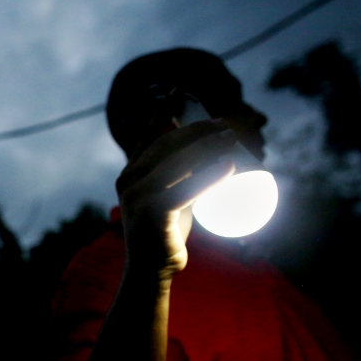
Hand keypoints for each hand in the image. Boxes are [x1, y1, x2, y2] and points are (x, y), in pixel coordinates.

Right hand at [116, 120, 236, 278]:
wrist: (151, 270)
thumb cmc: (164, 232)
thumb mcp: (169, 196)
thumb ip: (178, 174)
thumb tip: (202, 148)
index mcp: (130, 173)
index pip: (147, 135)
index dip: (163, 111)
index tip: (179, 90)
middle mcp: (129, 181)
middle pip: (167, 145)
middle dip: (197, 129)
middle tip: (225, 125)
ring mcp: (138, 197)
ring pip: (178, 163)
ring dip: (207, 146)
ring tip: (230, 138)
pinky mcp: (153, 214)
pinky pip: (186, 191)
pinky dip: (210, 177)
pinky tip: (229, 167)